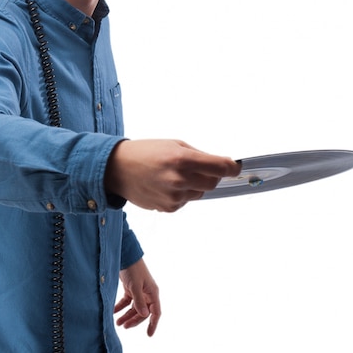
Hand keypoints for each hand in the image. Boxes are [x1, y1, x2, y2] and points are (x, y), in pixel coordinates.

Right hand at [105, 139, 240, 211]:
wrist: (117, 169)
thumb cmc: (146, 152)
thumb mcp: (173, 144)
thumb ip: (198, 155)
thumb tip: (221, 165)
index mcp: (182, 159)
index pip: (220, 167)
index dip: (231, 167)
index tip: (235, 167)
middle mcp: (179, 179)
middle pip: (213, 183)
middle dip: (212, 175)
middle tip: (202, 168)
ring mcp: (174, 196)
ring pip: (200, 193)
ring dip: (195, 185)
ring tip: (174, 175)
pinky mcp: (169, 207)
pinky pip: (186, 201)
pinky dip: (182, 194)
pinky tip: (165, 185)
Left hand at [115, 258, 160, 336]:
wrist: (125, 256)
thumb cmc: (133, 269)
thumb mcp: (135, 286)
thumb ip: (139, 301)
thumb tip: (144, 315)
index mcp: (152, 293)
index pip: (156, 312)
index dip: (153, 324)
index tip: (149, 335)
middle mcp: (147, 293)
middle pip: (143, 312)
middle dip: (134, 320)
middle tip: (124, 326)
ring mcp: (139, 291)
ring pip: (134, 308)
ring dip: (126, 315)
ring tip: (117, 322)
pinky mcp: (130, 289)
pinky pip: (126, 302)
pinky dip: (120, 307)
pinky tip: (114, 312)